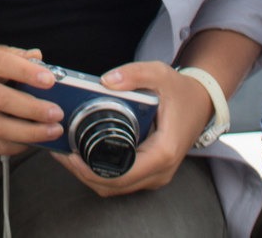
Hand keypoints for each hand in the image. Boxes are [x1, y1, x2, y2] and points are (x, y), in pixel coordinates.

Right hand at [0, 39, 63, 155]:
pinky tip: (31, 141)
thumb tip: (39, 58)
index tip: (50, 80)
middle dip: (34, 110)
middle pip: (2, 101)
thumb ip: (12, 54)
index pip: (2, 64)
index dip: (27, 72)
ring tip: (52, 131)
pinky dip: (15, 146)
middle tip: (57, 114)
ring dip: (30, 133)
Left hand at [51, 61, 212, 197]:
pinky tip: (84, 156)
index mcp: (163, 151)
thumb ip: (133, 74)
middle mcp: (161, 170)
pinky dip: (101, 174)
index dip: (90, 169)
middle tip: (60, 152)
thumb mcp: (159, 74)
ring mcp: (156, 175)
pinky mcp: (151, 173)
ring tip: (67, 153)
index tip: (69, 155)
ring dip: (89, 176)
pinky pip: (122, 182)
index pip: (121, 174)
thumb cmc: (180, 91)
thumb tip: (106, 81)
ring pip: (116, 188)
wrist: (201, 102)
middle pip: (114, 186)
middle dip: (83, 173)